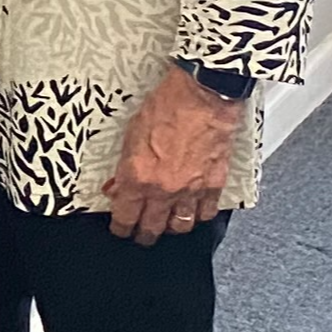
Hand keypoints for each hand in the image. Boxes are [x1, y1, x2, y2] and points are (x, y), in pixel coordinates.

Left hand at [102, 68, 240, 242]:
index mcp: (138, 177)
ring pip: (181, 225)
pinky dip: (200, 215)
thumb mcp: (130, 135)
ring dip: (172, 228)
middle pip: (152, 227)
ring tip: (167, 226)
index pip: (125, 216)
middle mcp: (163, 189)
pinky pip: (207, 212)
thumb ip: (124, 166)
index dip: (121, 227)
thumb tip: (117, 185)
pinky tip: (195, 212)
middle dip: (144, 235)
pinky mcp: (214, 184)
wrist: (202, 96)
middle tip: (141, 235)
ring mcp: (191, 190)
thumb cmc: (167, 107)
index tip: (120, 229)